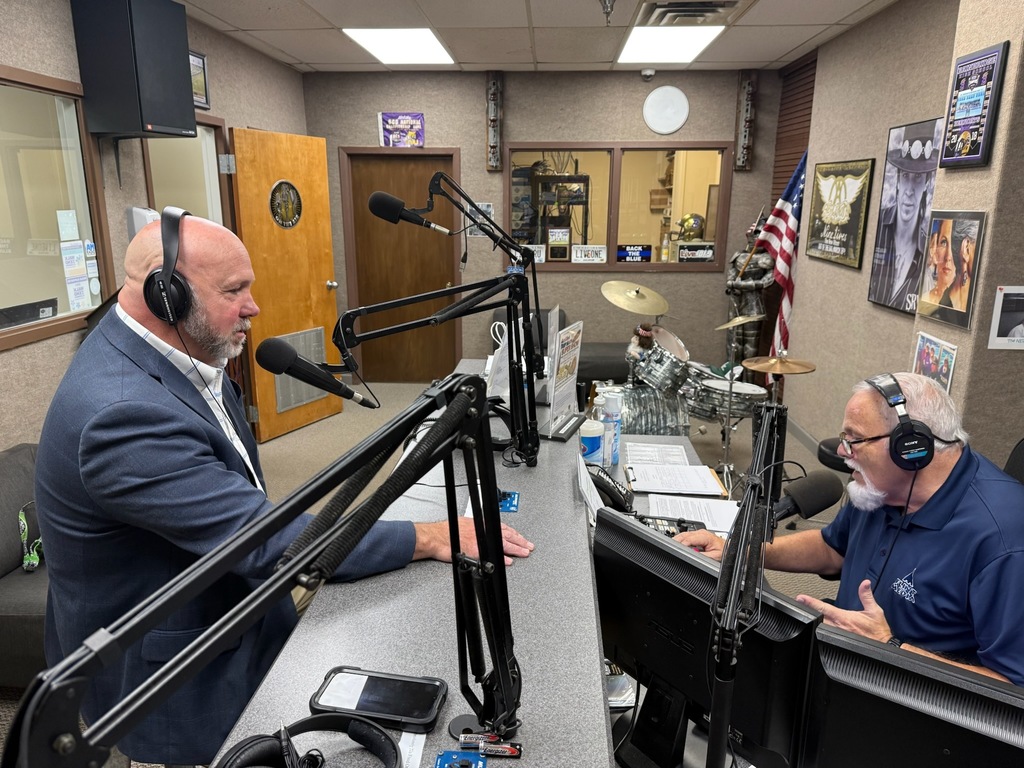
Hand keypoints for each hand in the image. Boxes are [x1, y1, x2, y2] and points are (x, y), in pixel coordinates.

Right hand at [414, 518, 533, 565]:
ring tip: (525, 552)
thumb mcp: (465, 522)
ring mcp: (480, 541)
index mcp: (482, 523)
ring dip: (516, 549)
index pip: (503, 528)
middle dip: (520, 541)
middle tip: (529, 546)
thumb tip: (483, 530)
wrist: (435, 537)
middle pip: (507, 535)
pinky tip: (509, 561)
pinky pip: (493, 556)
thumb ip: (477, 527)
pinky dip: (502, 559)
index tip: (521, 537)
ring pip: (503, 544)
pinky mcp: (476, 552)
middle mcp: (483, 530)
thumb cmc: (446, 530)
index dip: (514, 533)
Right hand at [673, 529, 725, 560]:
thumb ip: (704, 556)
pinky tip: (676, 544)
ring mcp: (698, 533)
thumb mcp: (715, 556)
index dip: (682, 543)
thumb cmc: (723, 551)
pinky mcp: (696, 535)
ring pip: (684, 534)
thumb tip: (694, 555)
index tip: (677, 548)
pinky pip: (686, 536)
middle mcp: (701, 533)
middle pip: (684, 534)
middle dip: (676, 540)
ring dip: (677, 539)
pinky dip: (680, 540)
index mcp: (705, 536)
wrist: (727, 548)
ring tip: (671, 545)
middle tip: (669, 546)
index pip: (690, 538)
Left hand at [795, 579, 890, 641]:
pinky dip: (819, 631)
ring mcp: (837, 636)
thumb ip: (866, 596)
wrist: (884, 647)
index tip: (800, 598)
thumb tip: (865, 583)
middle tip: (797, 605)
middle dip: (807, 612)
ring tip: (803, 615)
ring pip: (819, 628)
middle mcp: (839, 627)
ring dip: (812, 622)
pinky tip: (814, 628)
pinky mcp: (839, 643)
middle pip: (817, 618)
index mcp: (845, 618)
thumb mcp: (875, 611)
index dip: (810, 602)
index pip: (824, 608)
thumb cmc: (879, 631)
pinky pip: (825, 636)